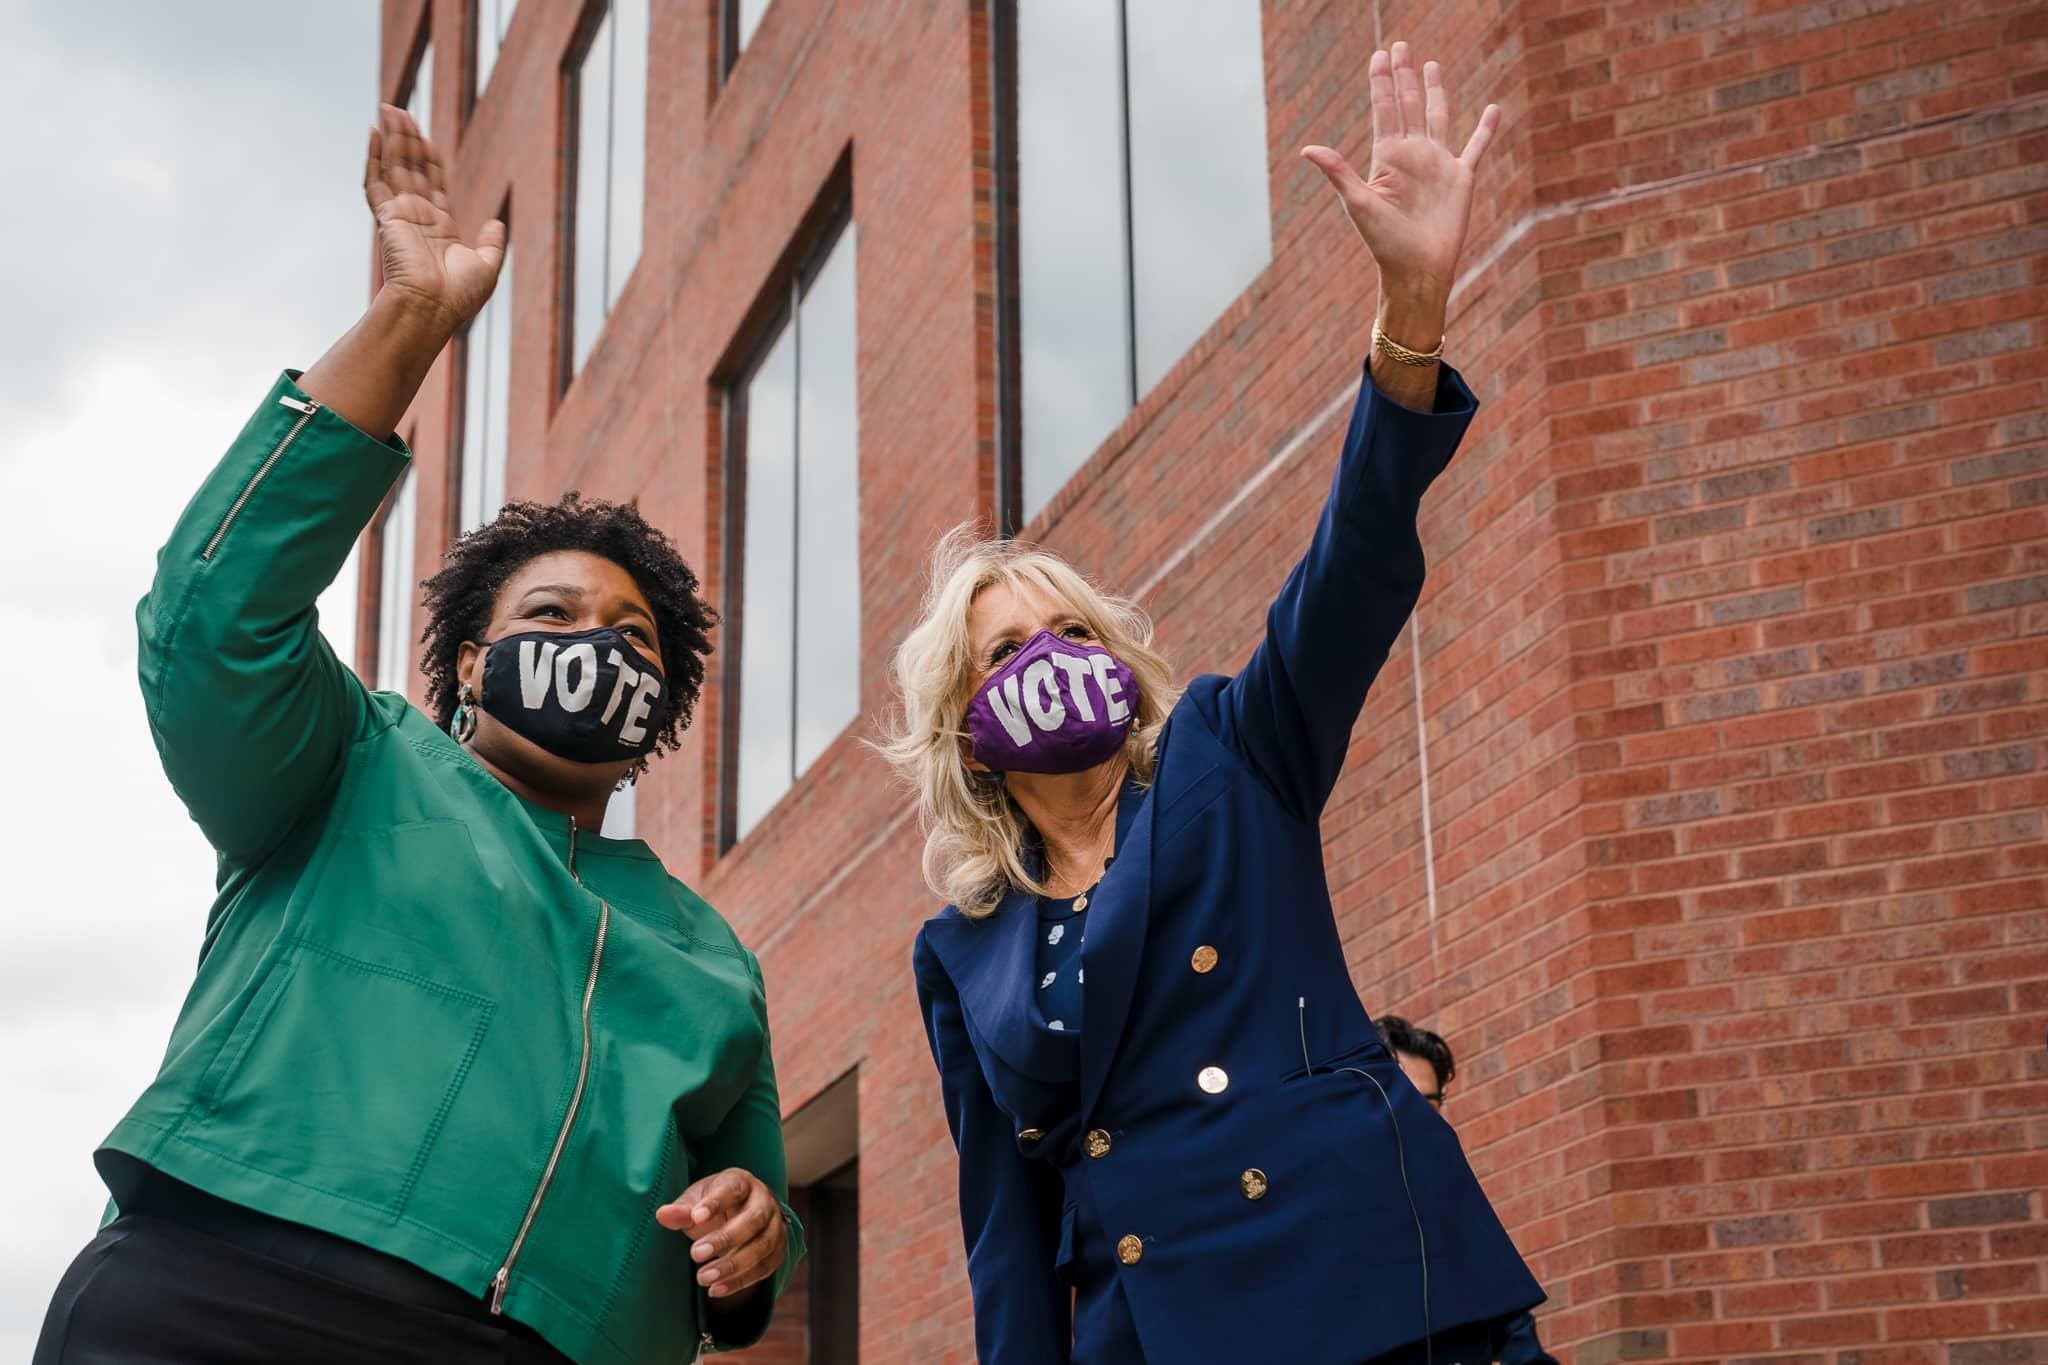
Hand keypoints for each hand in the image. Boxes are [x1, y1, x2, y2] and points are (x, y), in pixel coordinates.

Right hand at [363, 103, 505, 328]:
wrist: (431, 309)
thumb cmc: (458, 297)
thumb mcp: (487, 267)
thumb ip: (493, 243)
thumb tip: (498, 223)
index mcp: (440, 228)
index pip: (433, 185)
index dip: (429, 160)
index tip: (426, 138)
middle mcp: (418, 218)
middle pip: (411, 169)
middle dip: (407, 140)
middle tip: (401, 110)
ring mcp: (400, 216)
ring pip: (394, 168)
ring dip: (392, 138)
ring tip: (390, 109)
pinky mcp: (386, 217)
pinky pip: (374, 182)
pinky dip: (372, 158)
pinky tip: (372, 134)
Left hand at [656, 1168, 786, 1300]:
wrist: (740, 1215)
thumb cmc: (711, 1206)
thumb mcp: (694, 1201)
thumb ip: (681, 1210)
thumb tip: (662, 1215)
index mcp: (742, 1181)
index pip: (733, 1189)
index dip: (716, 1203)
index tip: (696, 1218)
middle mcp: (764, 1201)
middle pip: (753, 1219)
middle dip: (725, 1239)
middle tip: (695, 1254)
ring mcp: (775, 1226)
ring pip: (762, 1246)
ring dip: (733, 1265)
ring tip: (702, 1278)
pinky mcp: (778, 1250)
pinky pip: (764, 1268)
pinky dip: (740, 1281)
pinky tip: (715, 1289)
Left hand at [1301, 43, 1499, 307]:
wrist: (1417, 270)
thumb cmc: (1385, 243)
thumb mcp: (1359, 204)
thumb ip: (1338, 172)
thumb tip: (1307, 149)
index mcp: (1387, 158)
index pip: (1384, 110)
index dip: (1381, 83)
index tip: (1379, 55)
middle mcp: (1412, 155)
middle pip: (1409, 105)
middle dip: (1404, 76)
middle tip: (1400, 45)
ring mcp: (1438, 164)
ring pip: (1438, 116)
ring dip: (1435, 90)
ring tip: (1432, 64)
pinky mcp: (1462, 178)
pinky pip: (1476, 147)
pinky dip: (1486, 129)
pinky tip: (1493, 110)